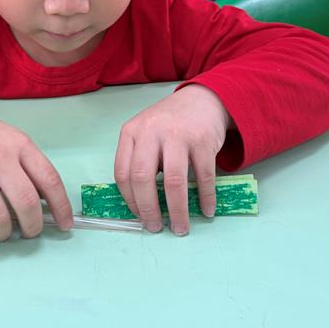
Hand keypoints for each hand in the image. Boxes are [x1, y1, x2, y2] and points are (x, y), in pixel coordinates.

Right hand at [0, 100, 73, 242]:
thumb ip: (27, 165)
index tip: (65, 225)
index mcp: (20, 145)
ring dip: (4, 234)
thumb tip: (46, 204)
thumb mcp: (9, 139)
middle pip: (27, 203)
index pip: (50, 179)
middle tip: (29, 232)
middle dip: (32, 226)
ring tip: (2, 232)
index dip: (61, 207)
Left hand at [113, 85, 230, 235]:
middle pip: (143, 178)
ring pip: (173, 181)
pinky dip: (205, 197)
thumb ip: (139, 160)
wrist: (202, 99)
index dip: (130, 200)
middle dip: (149, 209)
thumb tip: (141, 204)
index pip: (122, 173)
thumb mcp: (145, 134)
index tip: (139, 216)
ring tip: (180, 228)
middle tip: (156, 227)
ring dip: (177, 210)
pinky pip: (203, 176)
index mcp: (131, 132)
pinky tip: (206, 210)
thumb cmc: (169, 123)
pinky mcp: (203, 139)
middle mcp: (151, 131)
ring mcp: (178, 134)